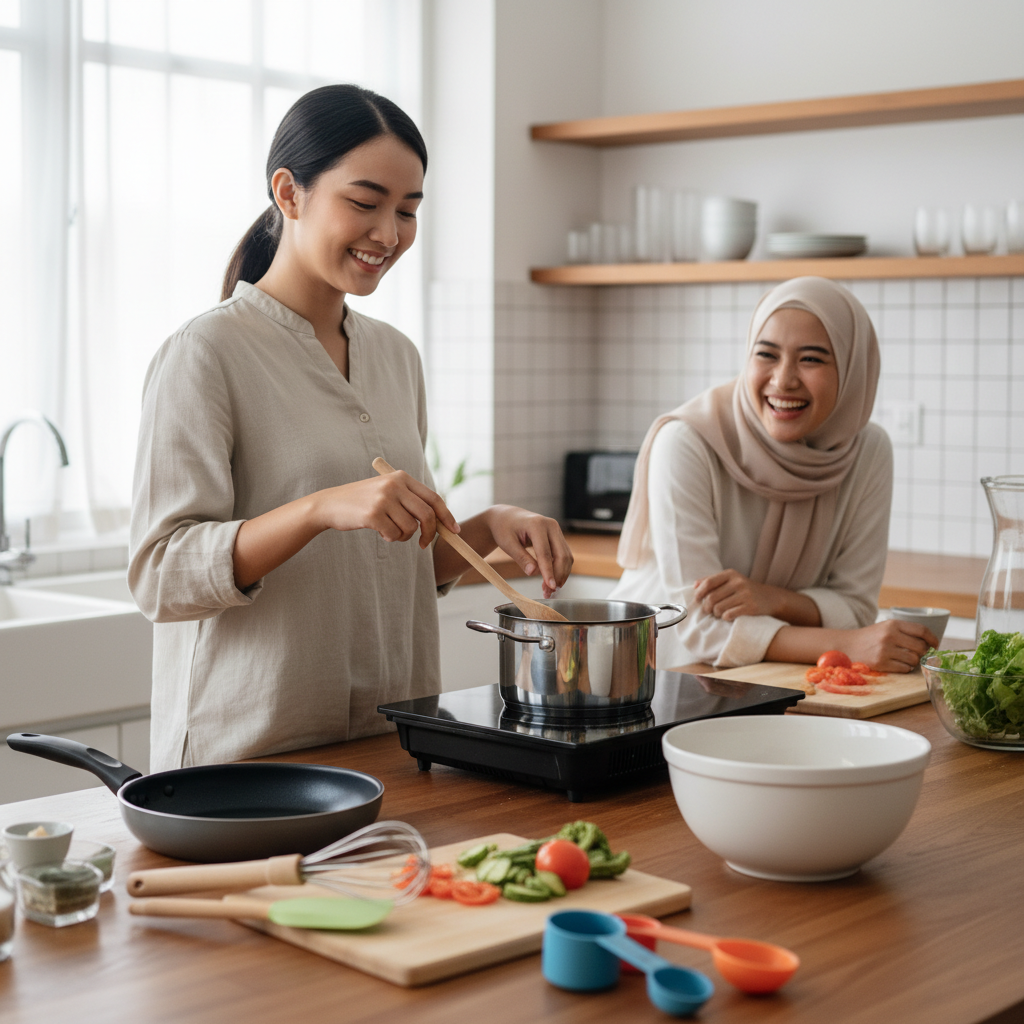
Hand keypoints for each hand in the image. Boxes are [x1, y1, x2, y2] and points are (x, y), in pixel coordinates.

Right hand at [314, 471, 458, 548]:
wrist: (330, 504)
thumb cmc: (362, 502)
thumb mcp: (387, 492)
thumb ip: (410, 501)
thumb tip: (440, 522)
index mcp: (401, 477)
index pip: (434, 498)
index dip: (447, 516)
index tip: (454, 531)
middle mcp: (395, 485)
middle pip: (427, 515)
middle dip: (430, 533)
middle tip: (424, 544)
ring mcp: (384, 499)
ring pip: (410, 528)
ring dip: (402, 536)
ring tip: (389, 531)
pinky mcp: (373, 514)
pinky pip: (394, 535)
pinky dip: (390, 538)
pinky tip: (379, 532)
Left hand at [484, 505, 572, 596]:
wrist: (507, 517)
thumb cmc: (504, 529)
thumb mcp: (507, 544)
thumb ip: (521, 558)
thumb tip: (533, 573)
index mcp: (537, 525)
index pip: (546, 553)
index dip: (549, 572)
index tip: (551, 586)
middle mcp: (551, 525)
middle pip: (562, 555)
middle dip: (557, 575)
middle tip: (549, 592)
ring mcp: (556, 530)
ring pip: (566, 556)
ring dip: (560, 574)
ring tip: (548, 589)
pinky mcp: (557, 536)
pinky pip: (564, 555)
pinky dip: (560, 569)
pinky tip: (551, 580)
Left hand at [693, 569, 788, 620]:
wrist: (771, 598)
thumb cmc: (745, 590)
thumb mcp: (731, 580)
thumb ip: (712, 581)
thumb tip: (694, 585)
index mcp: (731, 574)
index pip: (708, 583)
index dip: (699, 593)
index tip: (697, 600)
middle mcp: (738, 582)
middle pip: (712, 598)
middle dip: (707, 607)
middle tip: (708, 611)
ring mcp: (745, 595)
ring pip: (719, 608)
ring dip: (716, 614)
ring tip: (719, 614)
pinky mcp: (751, 607)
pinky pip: (729, 615)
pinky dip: (725, 618)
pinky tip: (728, 617)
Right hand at [840, 620, 938, 673]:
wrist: (847, 645)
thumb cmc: (870, 637)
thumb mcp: (886, 627)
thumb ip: (905, 632)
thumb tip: (930, 643)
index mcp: (893, 624)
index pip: (922, 630)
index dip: (933, 639)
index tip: (935, 645)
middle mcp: (889, 636)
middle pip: (921, 647)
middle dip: (923, 652)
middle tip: (919, 654)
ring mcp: (885, 650)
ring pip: (914, 659)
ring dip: (913, 661)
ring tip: (906, 659)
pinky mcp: (881, 663)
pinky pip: (904, 668)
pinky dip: (904, 668)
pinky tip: (897, 664)